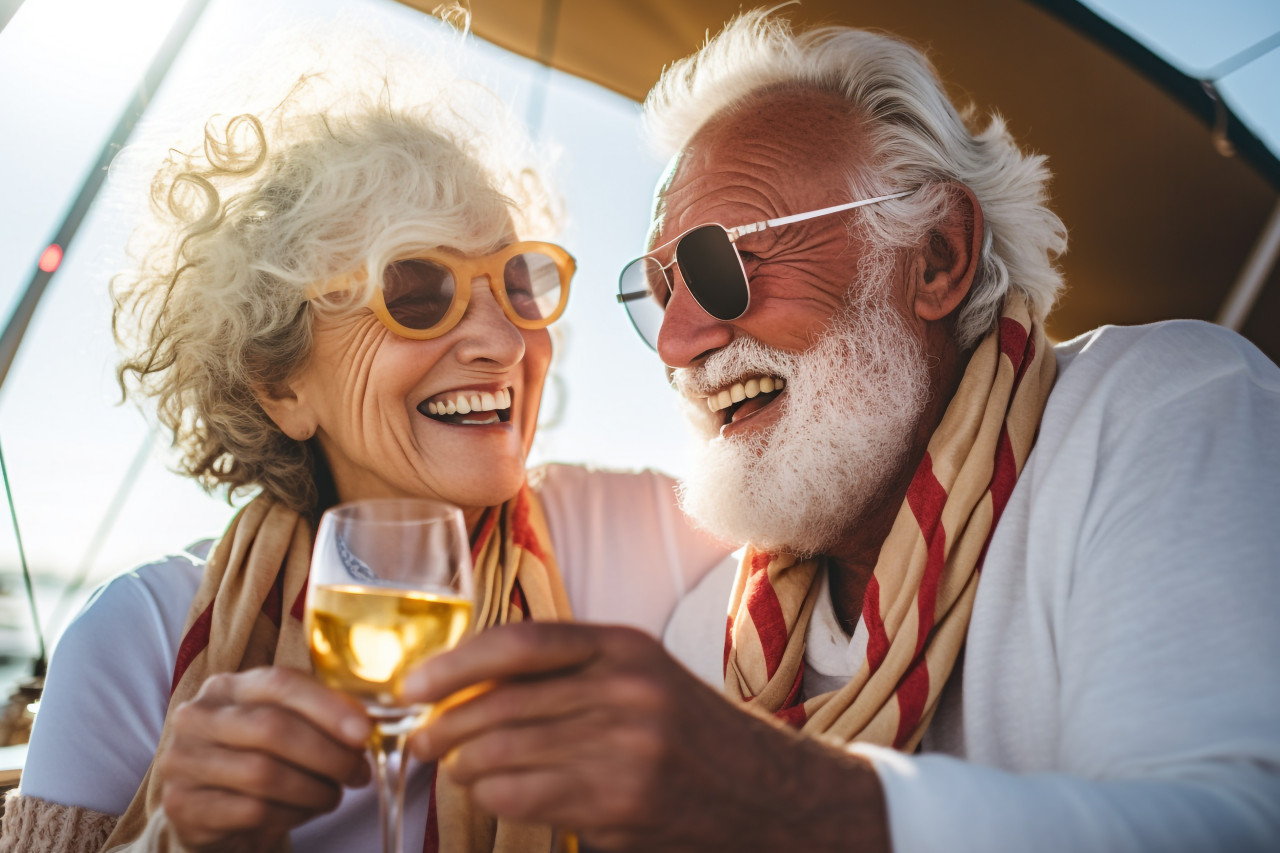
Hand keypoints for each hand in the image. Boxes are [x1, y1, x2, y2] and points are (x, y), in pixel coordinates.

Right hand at [157, 666, 372, 851]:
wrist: (211, 812)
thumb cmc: (258, 759)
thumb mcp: (282, 726)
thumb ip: (317, 715)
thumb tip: (364, 724)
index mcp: (227, 686)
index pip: (280, 682)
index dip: (328, 706)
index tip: (364, 731)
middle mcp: (198, 717)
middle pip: (273, 728)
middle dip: (328, 753)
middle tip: (358, 772)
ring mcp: (184, 761)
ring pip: (264, 774)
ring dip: (313, 789)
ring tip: (333, 795)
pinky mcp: (183, 806)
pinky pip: (252, 811)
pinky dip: (291, 814)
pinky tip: (304, 812)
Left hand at [403, 622, 888, 851]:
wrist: (766, 792)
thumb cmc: (689, 730)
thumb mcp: (641, 674)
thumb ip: (570, 671)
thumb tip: (470, 685)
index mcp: (625, 647)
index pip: (520, 643)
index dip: (455, 663)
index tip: (414, 684)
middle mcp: (626, 693)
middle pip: (502, 705)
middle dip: (443, 726)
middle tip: (418, 739)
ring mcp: (626, 754)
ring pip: (503, 757)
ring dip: (463, 767)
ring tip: (453, 768)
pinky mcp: (620, 808)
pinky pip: (525, 800)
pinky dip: (494, 798)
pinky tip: (492, 794)